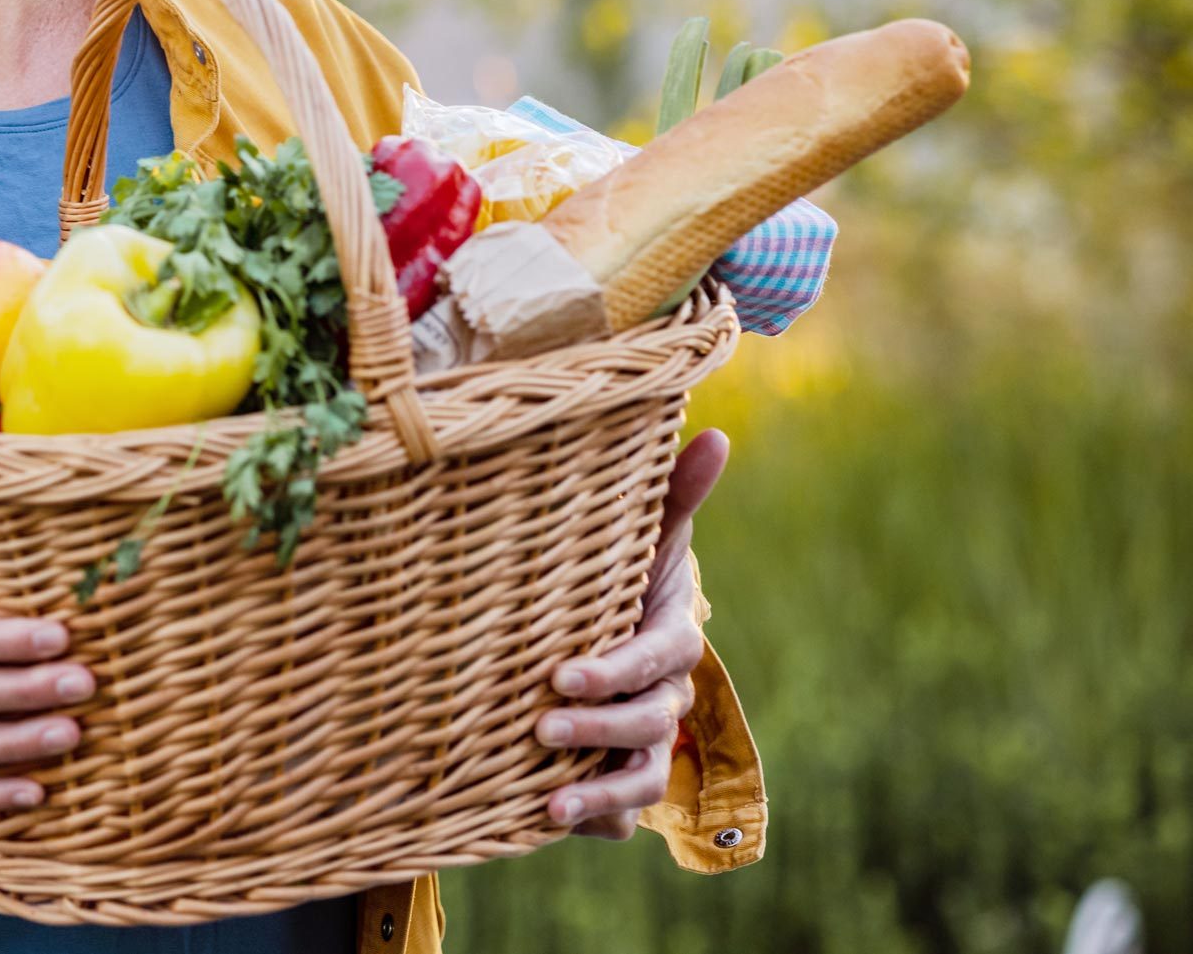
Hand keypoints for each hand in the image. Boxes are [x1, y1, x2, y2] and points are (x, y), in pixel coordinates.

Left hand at [539, 428, 728, 839]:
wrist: (603, 640)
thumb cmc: (618, 580)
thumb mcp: (644, 538)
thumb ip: (674, 493)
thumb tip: (717, 433)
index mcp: (670, 640)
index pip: (654, 660)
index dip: (614, 670)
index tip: (560, 674)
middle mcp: (666, 699)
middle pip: (650, 724)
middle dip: (598, 729)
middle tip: (541, 726)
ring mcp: (647, 749)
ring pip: (643, 782)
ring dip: (600, 795)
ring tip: (549, 806)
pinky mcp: (619, 788)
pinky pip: (621, 823)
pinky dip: (594, 825)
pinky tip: (545, 824)